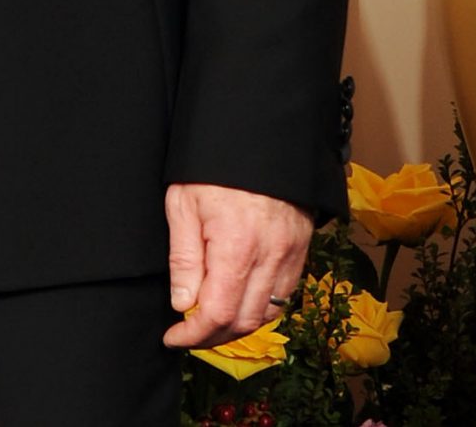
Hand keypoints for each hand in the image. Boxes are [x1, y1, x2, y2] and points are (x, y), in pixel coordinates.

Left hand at [162, 183, 313, 347]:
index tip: (173, 338)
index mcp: (236, 247)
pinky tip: (238, 302)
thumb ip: (183, 258)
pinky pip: (284, 296)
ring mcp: (290, 256)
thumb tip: (182, 304)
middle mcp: (270, 257)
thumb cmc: (214, 167)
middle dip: (213, 336)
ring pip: (267, 314)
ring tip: (210, 321)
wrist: (260, 137)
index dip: (193, 334)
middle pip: (244, 322)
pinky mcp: (301, 252)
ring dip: (237, 326)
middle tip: (187, 333)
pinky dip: (260, 309)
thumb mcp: (183, 204)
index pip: (218, 313)